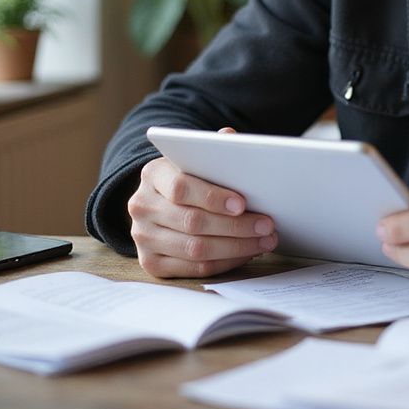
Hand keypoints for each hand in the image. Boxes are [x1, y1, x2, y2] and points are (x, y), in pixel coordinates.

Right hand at [128, 129, 277, 277]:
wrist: (163, 200)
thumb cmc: (191, 176)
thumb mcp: (198, 157)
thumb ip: (215, 148)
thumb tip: (231, 139)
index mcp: (152, 174)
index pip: (181, 187)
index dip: (213, 197)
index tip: (242, 204)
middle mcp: (141, 206)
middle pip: (192, 222)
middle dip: (236, 226)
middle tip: (267, 226)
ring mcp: (142, 238)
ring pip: (195, 249)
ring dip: (236, 247)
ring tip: (265, 240)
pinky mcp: (150, 262)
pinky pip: (193, 269)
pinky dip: (225, 263)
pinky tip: (246, 254)